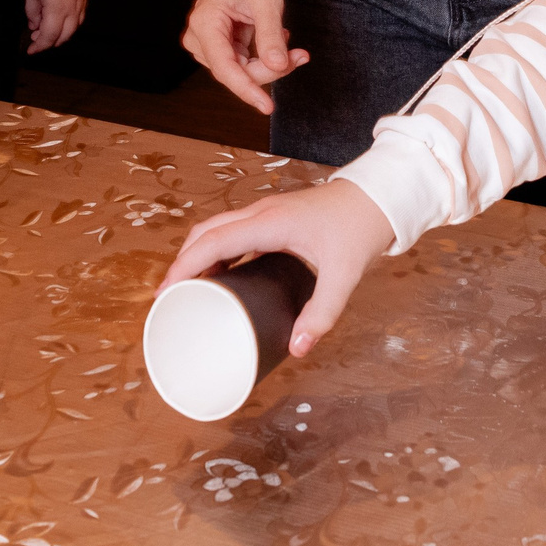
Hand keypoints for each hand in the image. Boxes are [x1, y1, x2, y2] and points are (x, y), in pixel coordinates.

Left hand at [24, 0, 88, 53]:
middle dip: (50, 42)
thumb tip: (34, 24)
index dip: (39, 46)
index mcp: (56, 11)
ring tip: (49, 30)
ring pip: (74, 29)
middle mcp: (72, 10)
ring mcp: (80, 3)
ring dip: (61, 35)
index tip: (31, 50)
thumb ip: (32, 11)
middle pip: (64, 37)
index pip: (49, 37)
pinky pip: (80, 17)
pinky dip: (71, 25)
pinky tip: (62, 20)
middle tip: (37, 39)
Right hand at [159, 179, 394, 356]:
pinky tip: (223, 274)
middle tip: (170, 295)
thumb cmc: (361, 227)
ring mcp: (267, 212)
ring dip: (199, 253)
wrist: (380, 197)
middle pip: (207, 231)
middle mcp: (262, 213)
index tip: (165, 292)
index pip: (213, 241)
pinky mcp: (276, 217)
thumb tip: (298, 348)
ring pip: (218, 228)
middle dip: (184, 261)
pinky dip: (219, 250)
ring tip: (190, 288)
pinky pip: (235, 231)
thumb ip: (322, 313)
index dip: (185, 265)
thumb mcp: (344, 274)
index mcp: (270, 223)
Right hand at [181, 0, 308, 113]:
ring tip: (288, 40)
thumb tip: (276, 65)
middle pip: (237, 72)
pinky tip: (276, 37)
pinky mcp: (218, 47)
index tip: (268, 106)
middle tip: (300, 55)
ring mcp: (207, 44)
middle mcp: (199, 38)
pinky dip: (265, 56)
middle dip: (270, 69)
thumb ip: (270, 35)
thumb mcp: (267, 1)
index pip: (225, 68)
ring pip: (242, 71)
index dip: (247, 89)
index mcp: (205, 24)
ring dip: (270, 63)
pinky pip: (244, 63)